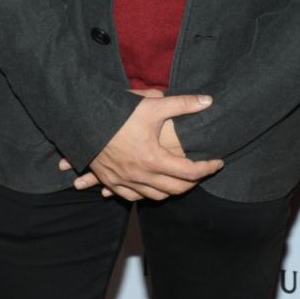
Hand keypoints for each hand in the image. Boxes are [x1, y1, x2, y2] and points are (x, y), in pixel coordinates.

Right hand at [57, 92, 222, 202]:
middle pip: (176, 189)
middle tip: (202, 171)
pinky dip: (147, 194)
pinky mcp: (111, 181)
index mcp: (154, 159)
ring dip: (172, 190)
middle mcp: (141, 176)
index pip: (190, 172)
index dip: (208, 168)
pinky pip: (133, 197)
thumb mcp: (153, 105)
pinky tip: (152, 187)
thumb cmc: (118, 113)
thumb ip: (183, 104)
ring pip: (156, 197)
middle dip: (193, 182)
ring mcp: (124, 182)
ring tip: (180, 179)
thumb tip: (208, 101)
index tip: (218, 162)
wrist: (82, 120)